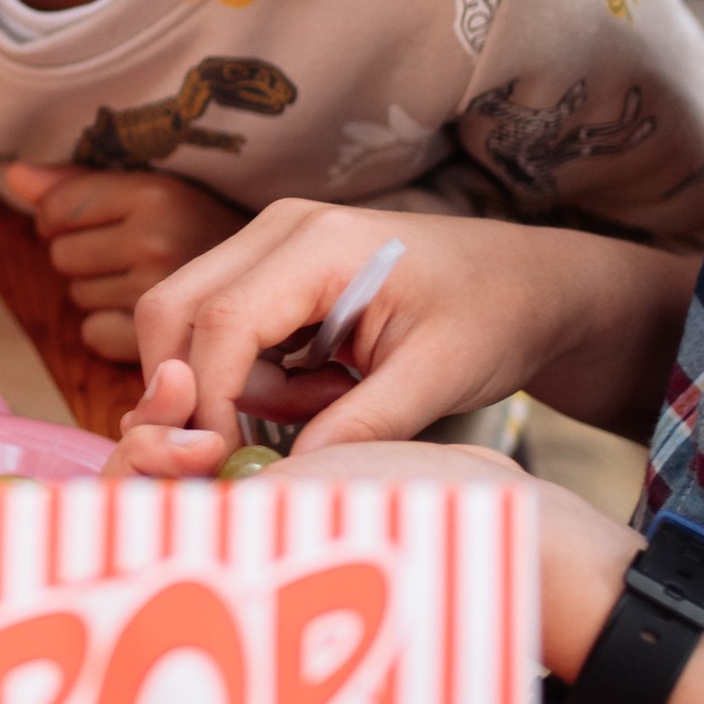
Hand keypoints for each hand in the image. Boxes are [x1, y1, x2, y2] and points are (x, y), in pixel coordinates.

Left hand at [0, 160, 245, 355]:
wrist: (281, 287)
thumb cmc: (203, 237)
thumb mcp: (155, 193)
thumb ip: (79, 183)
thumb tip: (15, 175)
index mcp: (157, 194)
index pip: (56, 208)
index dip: (62, 218)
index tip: (99, 225)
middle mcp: (158, 241)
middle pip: (61, 254)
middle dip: (84, 257)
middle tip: (133, 259)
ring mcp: (162, 296)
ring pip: (77, 297)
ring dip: (98, 295)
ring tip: (146, 285)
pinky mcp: (162, 343)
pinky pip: (93, 336)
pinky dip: (107, 332)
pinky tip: (145, 320)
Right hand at [106, 198, 683, 472]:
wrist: (529, 283)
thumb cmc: (493, 318)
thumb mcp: (438, 378)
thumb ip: (363, 424)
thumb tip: (285, 474)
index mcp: (321, 243)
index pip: (220, 323)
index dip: (211, 403)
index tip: (229, 464)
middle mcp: (279, 228)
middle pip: (174, 312)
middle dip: (195, 391)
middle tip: (251, 444)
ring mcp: (271, 242)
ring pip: (190, 324)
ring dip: (239, 385)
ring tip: (332, 401)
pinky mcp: (273, 268)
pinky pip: (224, 328)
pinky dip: (254, 374)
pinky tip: (326, 382)